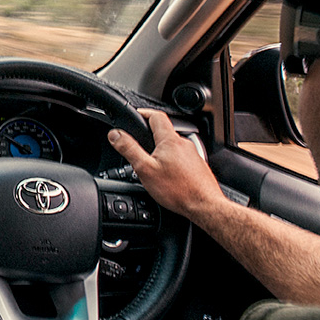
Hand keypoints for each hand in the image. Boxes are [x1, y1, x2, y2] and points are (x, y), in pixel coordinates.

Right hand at [107, 109, 228, 218]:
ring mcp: (193, 155)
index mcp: (170, 140)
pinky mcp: (197, 166)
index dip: (144, 113)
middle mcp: (184, 144)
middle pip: (164, 131)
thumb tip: (115, 134)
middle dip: (150, 135)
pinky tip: (166, 176)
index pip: (156, 116)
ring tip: (150, 164)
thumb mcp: (145, 169)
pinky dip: (170, 162)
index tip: (135, 115)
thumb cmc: (178, 190)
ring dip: (160, 151)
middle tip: (138, 144)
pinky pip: (180, 158)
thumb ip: (129, 149)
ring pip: (172, 146)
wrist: (204, 206)